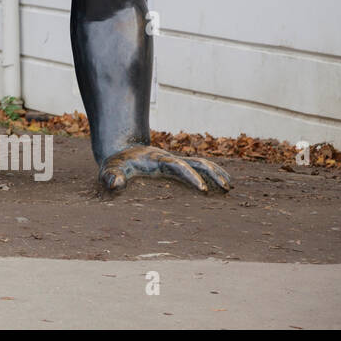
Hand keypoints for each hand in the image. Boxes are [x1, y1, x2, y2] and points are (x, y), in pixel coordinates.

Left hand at [100, 144, 230, 192]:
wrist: (119, 150)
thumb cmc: (115, 164)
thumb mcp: (109, 170)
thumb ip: (111, 177)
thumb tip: (115, 184)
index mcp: (156, 160)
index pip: (177, 166)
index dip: (190, 176)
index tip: (203, 190)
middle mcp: (169, 159)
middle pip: (196, 162)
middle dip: (212, 174)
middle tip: (227, 189)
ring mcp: (174, 161)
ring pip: (201, 163)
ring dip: (216, 172)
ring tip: (231, 186)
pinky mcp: (176, 166)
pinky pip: (198, 167)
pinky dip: (212, 172)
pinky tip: (223, 182)